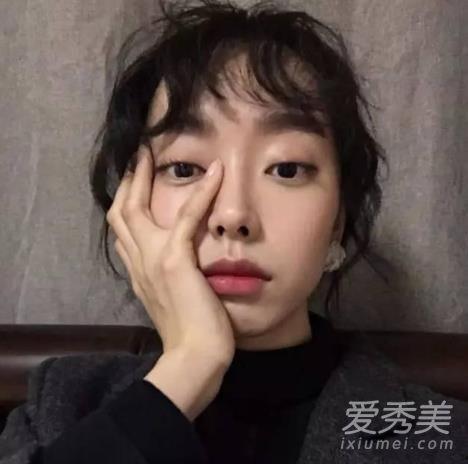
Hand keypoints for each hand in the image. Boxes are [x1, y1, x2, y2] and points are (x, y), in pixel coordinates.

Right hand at [106, 146, 234, 365]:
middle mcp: (138, 262)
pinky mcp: (175, 261)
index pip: (124, 229)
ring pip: (136, 208)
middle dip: (126, 181)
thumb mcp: (172, 299)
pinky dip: (200, 194)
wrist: (193, 357)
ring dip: (144, 177)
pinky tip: (215, 173)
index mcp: (138, 271)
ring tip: (154, 152)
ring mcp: (153, 260)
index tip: (134, 181)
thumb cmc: (190, 332)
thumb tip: (174, 263)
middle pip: (120, 212)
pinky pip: (185, 219)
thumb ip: (167, 277)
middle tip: (138, 156)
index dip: (126, 202)